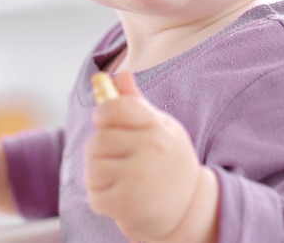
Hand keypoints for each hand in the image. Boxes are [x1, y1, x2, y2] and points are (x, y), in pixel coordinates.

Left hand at [85, 72, 217, 242]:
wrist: (190, 207)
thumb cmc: (169, 160)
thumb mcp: (160, 127)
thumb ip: (135, 103)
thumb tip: (119, 75)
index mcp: (156, 126)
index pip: (115, 108)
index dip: (103, 113)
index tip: (105, 121)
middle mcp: (149, 149)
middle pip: (98, 139)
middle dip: (99, 148)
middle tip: (114, 155)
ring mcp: (137, 177)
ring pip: (92, 166)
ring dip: (97, 173)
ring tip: (117, 176)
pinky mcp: (126, 204)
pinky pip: (94, 194)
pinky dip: (100, 195)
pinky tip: (117, 194)